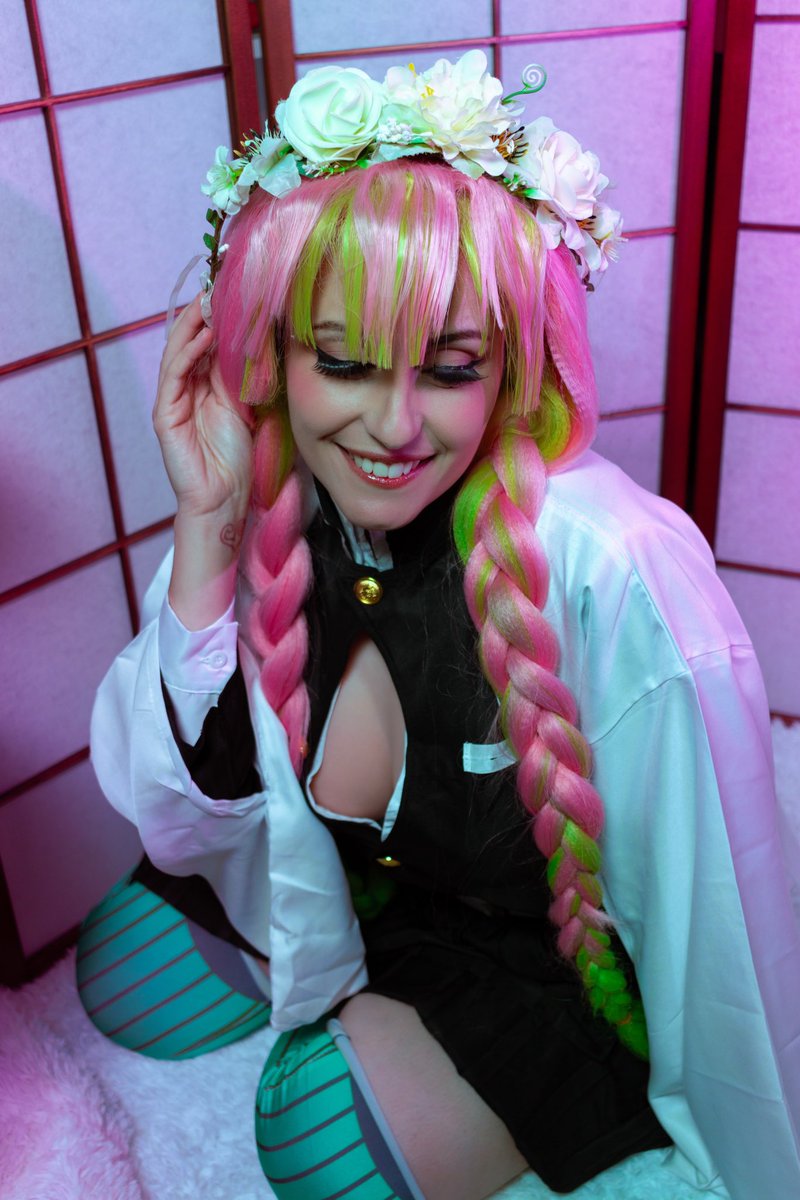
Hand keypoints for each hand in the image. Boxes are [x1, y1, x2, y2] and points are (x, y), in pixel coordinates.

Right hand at [153, 294, 253, 518]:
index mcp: (204, 384)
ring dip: (194, 324)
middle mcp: (185, 387)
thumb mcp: (247, 405)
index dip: (217, 316)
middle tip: (221, 285)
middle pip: (189, 339)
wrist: (225, 497)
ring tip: (212, 302)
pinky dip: (187, 353)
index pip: (207, 341)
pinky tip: (204, 335)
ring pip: (178, 351)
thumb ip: (244, 374)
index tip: (235, 289)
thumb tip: (258, 337)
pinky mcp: (166, 414)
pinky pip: (174, 375)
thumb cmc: (237, 457)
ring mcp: (172, 399)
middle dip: (203, 312)